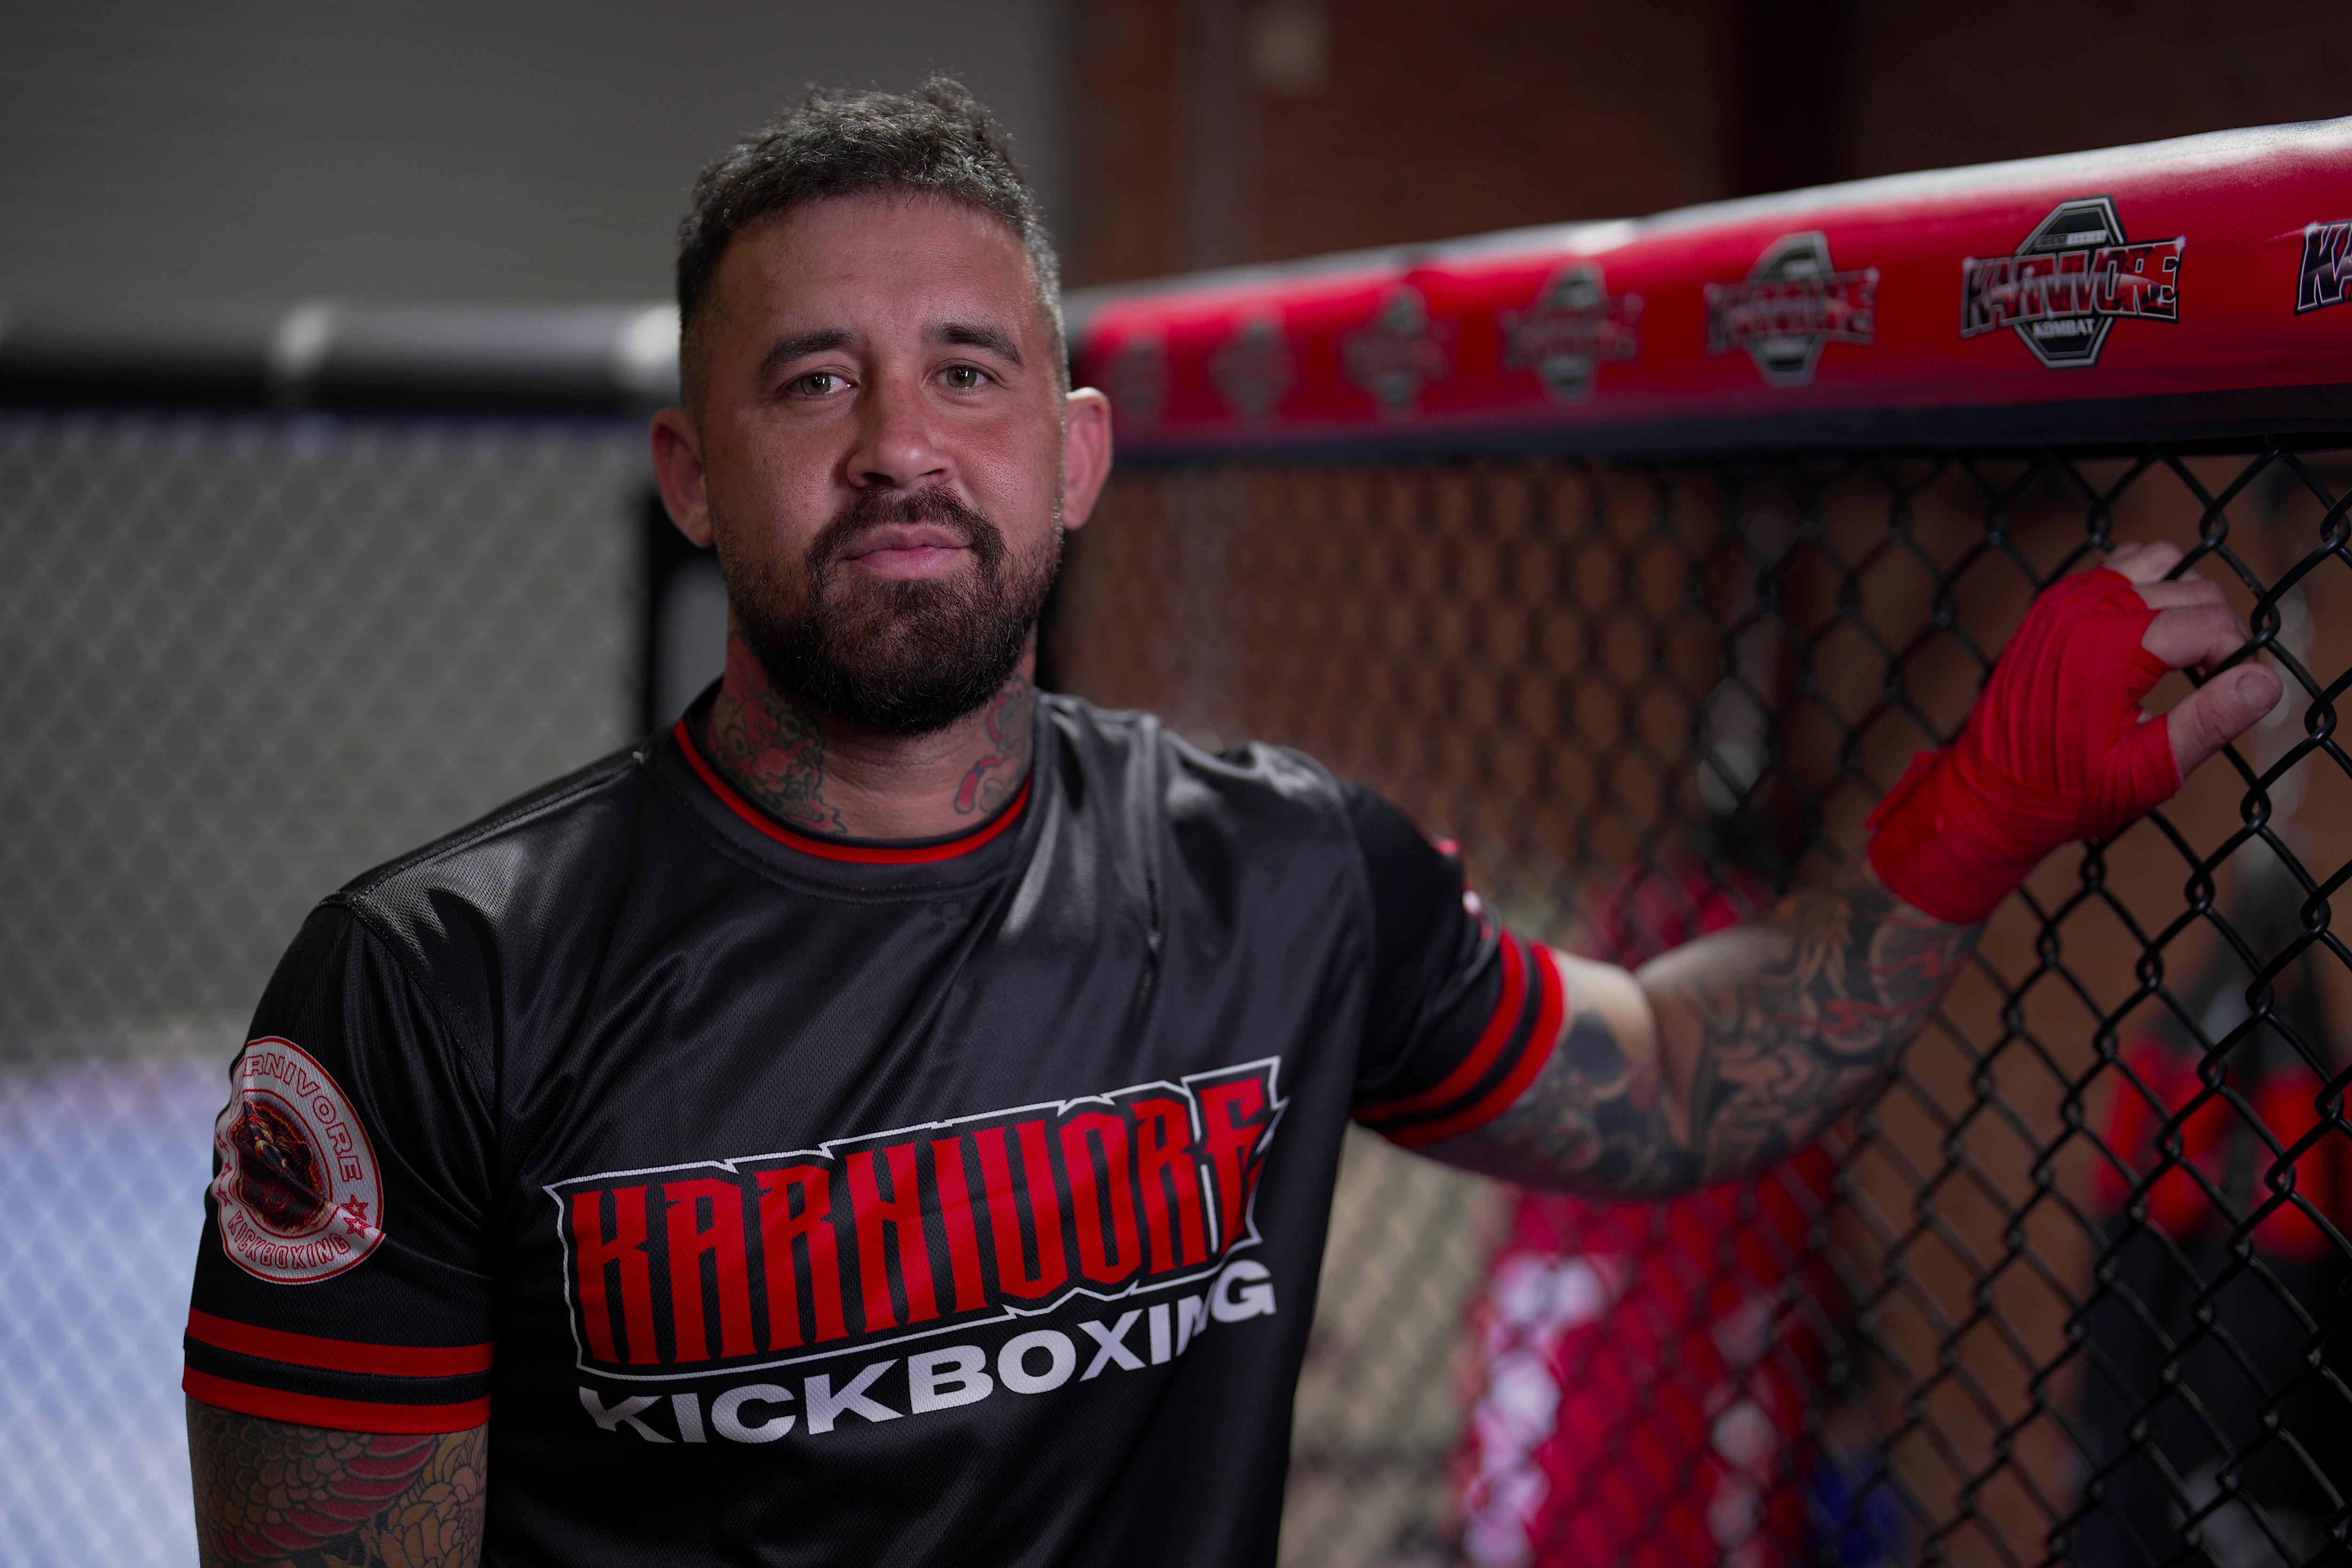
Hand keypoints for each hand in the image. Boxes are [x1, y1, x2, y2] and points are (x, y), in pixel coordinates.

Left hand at [1865, 539, 2283, 924]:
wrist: (1989, 791)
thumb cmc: (2065, 791)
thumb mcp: (2145, 771)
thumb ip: (2207, 723)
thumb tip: (2266, 682)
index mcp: (2110, 648)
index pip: (2212, 623)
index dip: (2239, 659)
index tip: (2232, 696)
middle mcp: (2087, 609)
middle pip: (2195, 590)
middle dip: (2218, 631)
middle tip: (2211, 684)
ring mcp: (2066, 599)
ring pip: (2162, 564)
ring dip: (2184, 601)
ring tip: (2180, 657)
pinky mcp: (2055, 601)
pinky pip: (2121, 566)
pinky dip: (2147, 586)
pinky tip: (2145, 636)